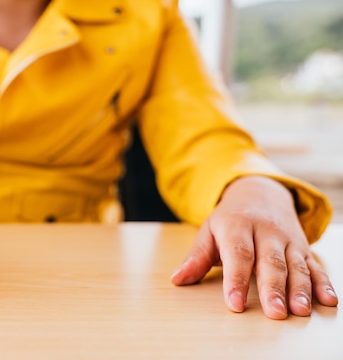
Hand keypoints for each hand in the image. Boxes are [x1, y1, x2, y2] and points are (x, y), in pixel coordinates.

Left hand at [171, 175, 338, 318]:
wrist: (259, 193)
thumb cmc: (230, 219)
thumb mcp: (209, 231)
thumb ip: (196, 257)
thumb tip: (177, 279)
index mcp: (237, 226)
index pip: (238, 255)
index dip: (237, 280)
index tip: (235, 304)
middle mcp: (266, 231)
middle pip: (270, 262)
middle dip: (273, 289)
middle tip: (274, 313)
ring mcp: (287, 240)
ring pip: (295, 265)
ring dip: (299, 289)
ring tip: (299, 311)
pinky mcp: (303, 248)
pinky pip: (315, 266)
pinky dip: (323, 283)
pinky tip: (327, 301)